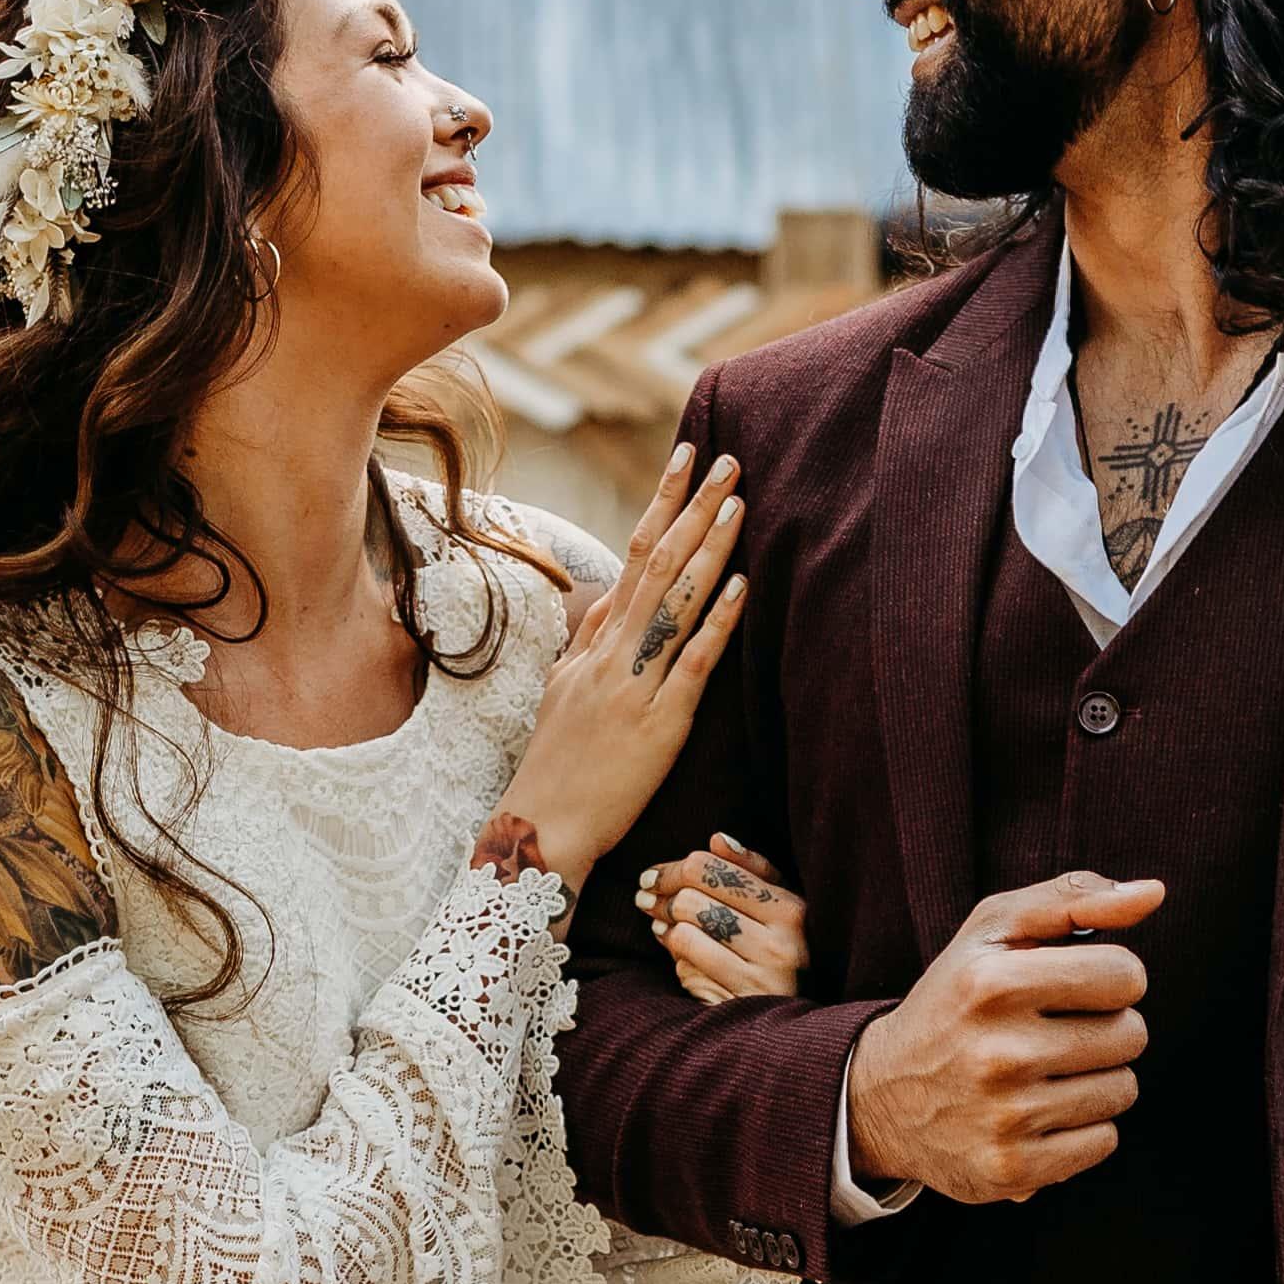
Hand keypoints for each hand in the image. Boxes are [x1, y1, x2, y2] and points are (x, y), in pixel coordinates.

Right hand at [514, 445, 749, 882]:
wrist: (543, 826)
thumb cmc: (559, 763)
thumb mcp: (566, 688)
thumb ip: (591, 642)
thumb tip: (612, 598)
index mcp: (595, 642)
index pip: (632, 555)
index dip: (662, 503)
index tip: (687, 458)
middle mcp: (612, 652)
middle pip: (657, 562)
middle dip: (693, 507)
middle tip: (728, 459)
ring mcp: (634, 684)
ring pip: (674, 600)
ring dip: (709, 546)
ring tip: (740, 501)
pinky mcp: (658, 722)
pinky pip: (691, 662)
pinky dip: (717, 621)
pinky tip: (741, 586)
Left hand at [637, 832, 809, 1006]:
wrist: (789, 1024)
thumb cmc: (778, 953)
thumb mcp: (777, 908)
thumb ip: (750, 871)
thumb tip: (717, 839)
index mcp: (791, 909)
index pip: (712, 868)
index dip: (672, 869)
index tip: (653, 877)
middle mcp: (781, 943)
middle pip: (691, 900)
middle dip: (663, 899)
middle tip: (648, 902)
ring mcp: (760, 979)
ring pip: (683, 935)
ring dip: (668, 931)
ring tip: (666, 930)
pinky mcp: (737, 1005)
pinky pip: (686, 970)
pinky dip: (679, 963)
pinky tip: (685, 962)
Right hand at [845, 870, 1163, 1203]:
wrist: (880, 1096)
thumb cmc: (956, 999)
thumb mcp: (992, 930)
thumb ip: (1072, 898)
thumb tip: (1153, 893)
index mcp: (994, 983)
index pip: (1127, 975)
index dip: (1111, 977)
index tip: (1076, 985)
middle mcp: (999, 1053)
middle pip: (1132, 1035)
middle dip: (1107, 1028)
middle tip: (1058, 1031)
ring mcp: (1005, 1117)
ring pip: (1122, 1090)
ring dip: (1097, 1078)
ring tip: (1046, 1072)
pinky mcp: (1012, 1169)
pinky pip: (1104, 1141)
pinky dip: (1083, 1128)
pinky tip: (1040, 1113)